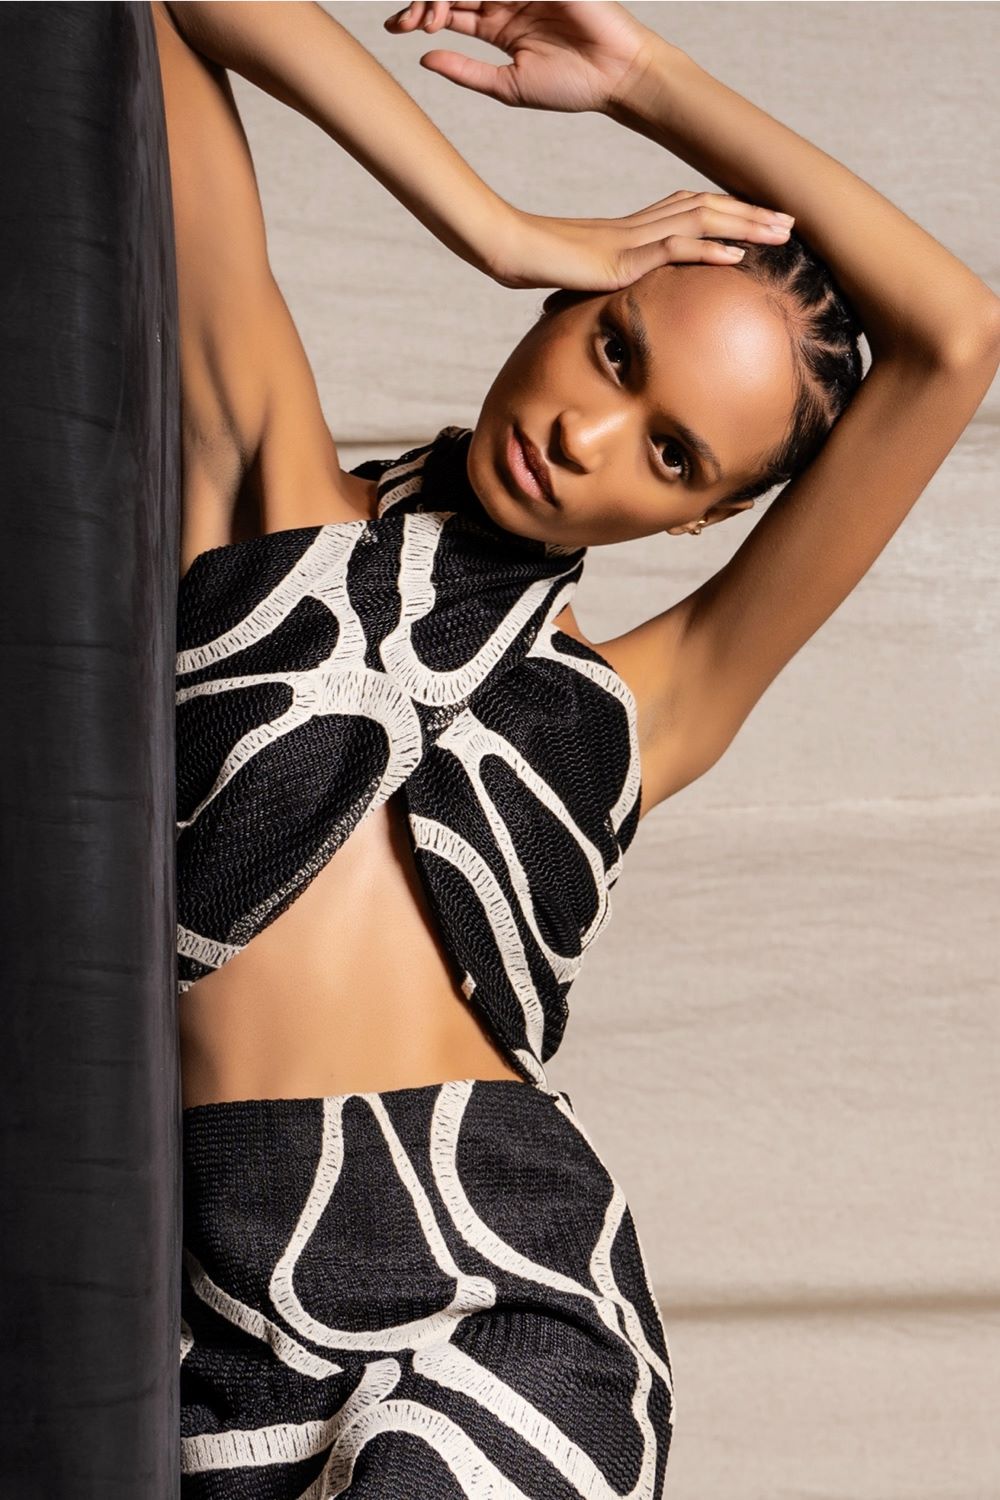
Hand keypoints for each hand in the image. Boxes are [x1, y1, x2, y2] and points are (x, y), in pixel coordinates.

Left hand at [383, 0, 655, 114]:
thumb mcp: (507, 85)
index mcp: (499, 25)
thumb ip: (466, 71)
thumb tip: (423, 59)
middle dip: (426, 0)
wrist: (615, 76)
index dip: (420, 14)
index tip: (396, 28)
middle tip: (410, 21)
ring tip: (431, 14)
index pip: (451, 10)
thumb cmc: (571, 86)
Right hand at [489, 190, 794, 291]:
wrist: (506, 249)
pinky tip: (737, 254)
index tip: (761, 216)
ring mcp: (631, 239)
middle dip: (752, 212)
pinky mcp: (620, 257)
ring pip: (701, 221)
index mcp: (631, 228)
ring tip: (782, 232)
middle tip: (791, 219)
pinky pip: (672, 248)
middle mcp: (638, 226)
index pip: (691, 209)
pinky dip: (708, 249)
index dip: (729, 209)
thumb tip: (612, 298)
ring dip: (745, 225)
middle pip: (707, 207)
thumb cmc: (533, 263)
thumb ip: (601, 281)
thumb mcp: (578, 275)